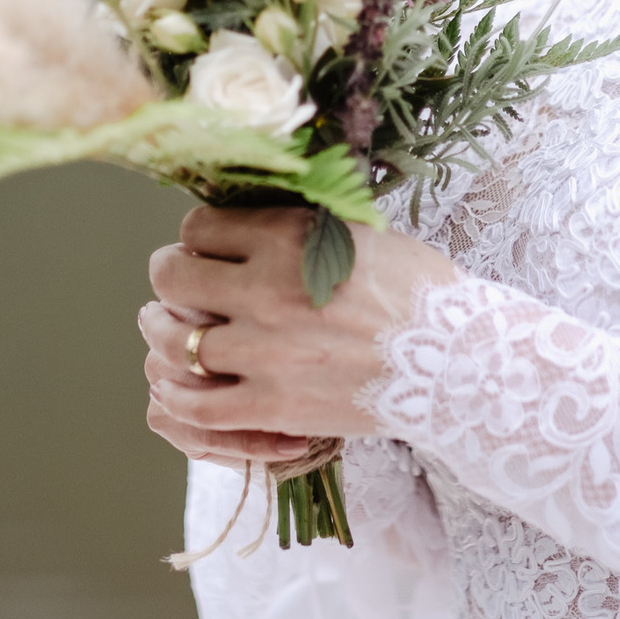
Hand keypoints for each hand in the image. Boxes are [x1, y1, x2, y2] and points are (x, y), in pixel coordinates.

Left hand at [140, 203, 457, 451]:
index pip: (198, 227)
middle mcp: (265, 288)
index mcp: (287, 236)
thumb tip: (253, 213)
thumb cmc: (417, 290)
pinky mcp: (272, 405)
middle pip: (173, 277)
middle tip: (178, 285)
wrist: (457, 361)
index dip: (197, 237)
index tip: (207, 248)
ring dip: (162, 335)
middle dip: (170, 278)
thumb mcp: (359, 229)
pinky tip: (176, 387)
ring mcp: (265, 351)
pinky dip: (177, 396)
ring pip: (175, 341)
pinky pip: (196, 405)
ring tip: (164, 331)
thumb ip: (298, 224)